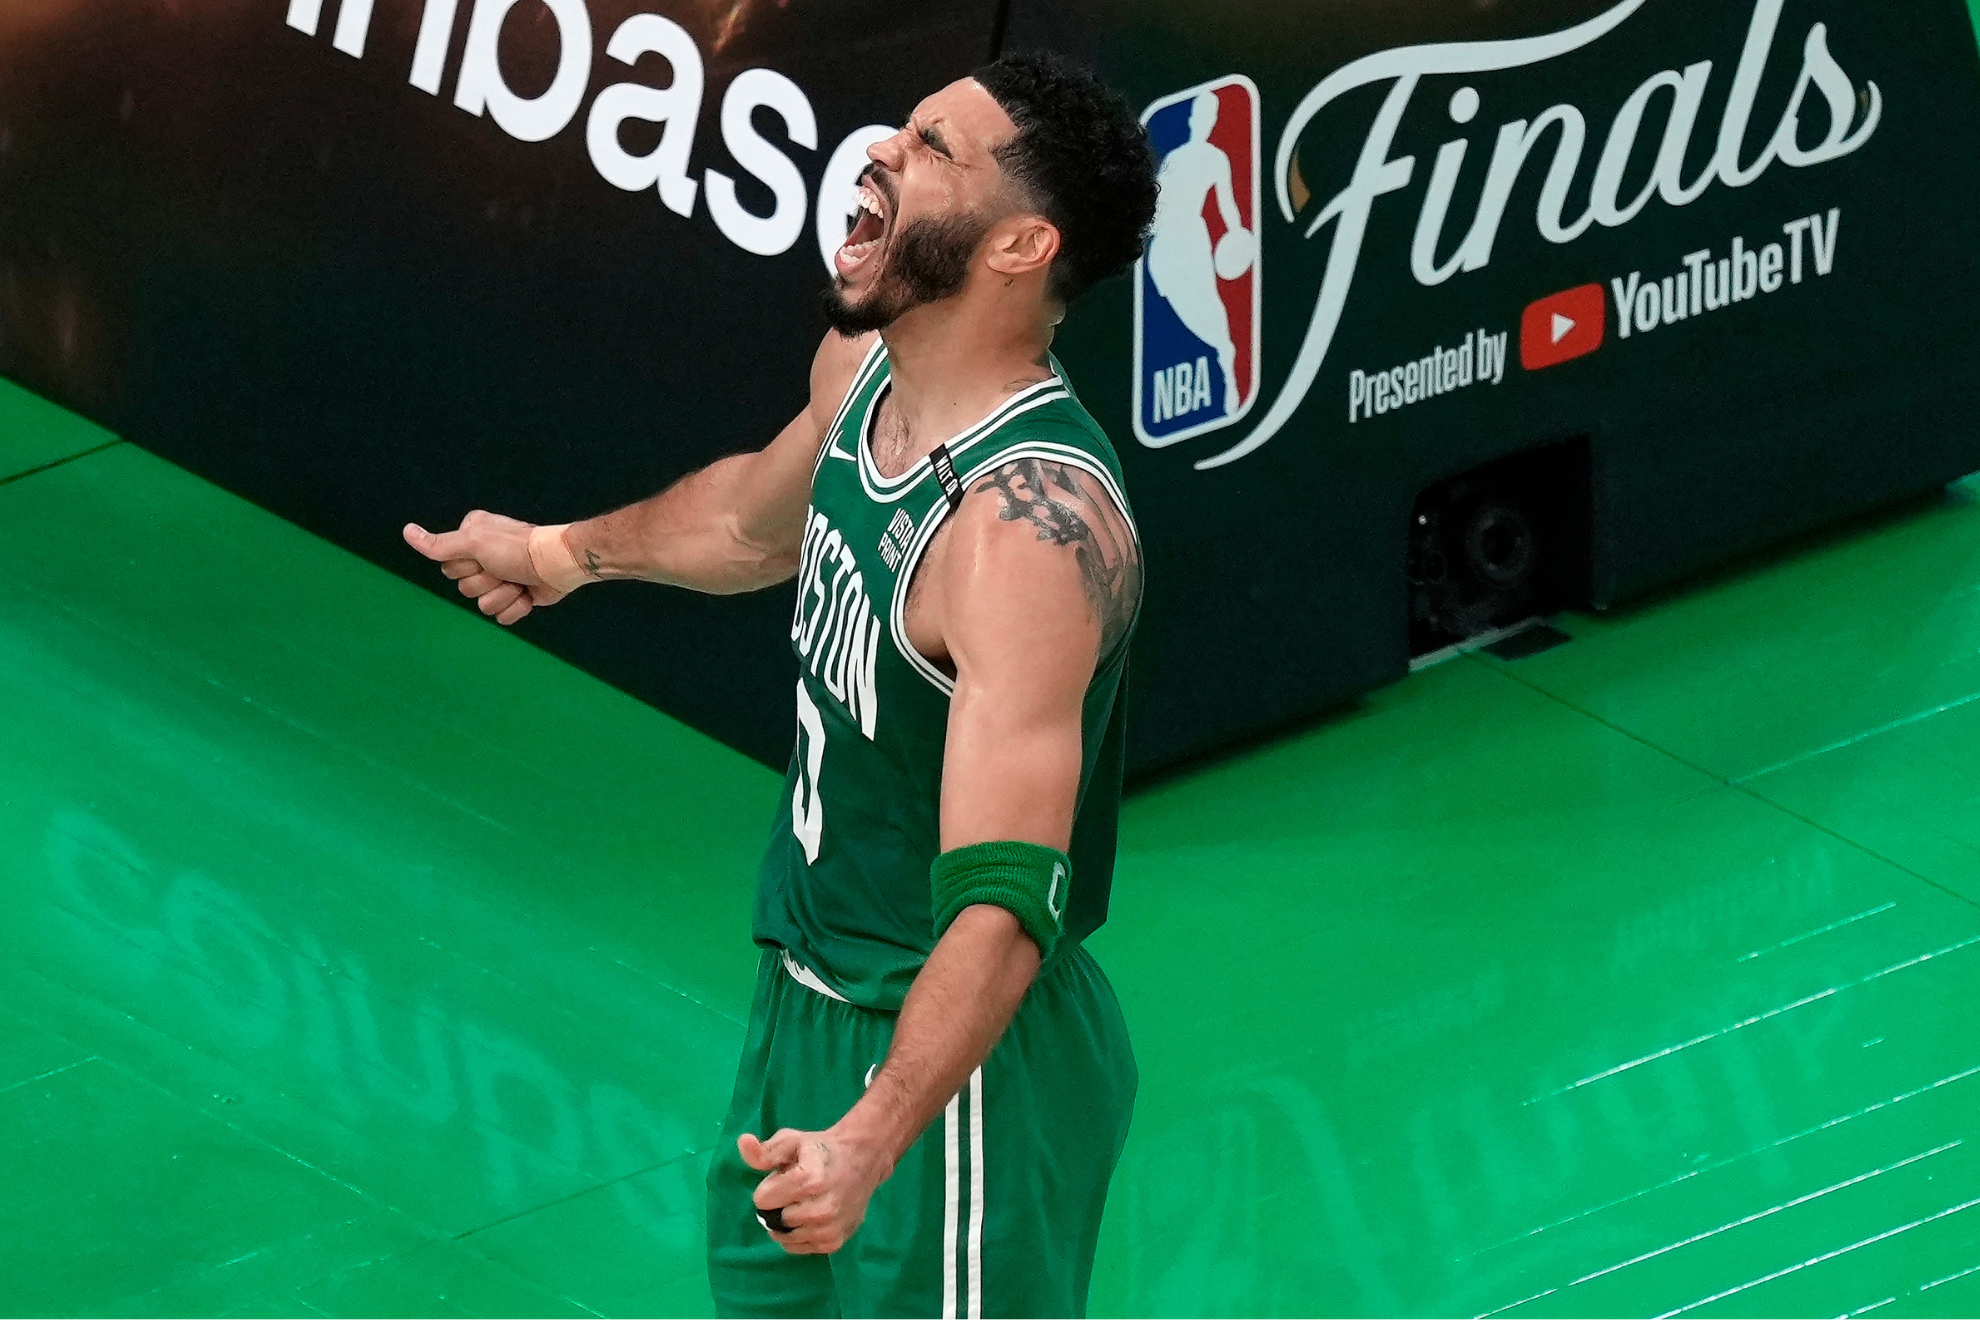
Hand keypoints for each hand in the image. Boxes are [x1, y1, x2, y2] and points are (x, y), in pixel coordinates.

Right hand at [403, 511, 567, 626]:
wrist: (557, 565)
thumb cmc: (517, 548)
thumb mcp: (474, 541)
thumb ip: (440, 544)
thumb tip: (407, 532)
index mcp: (470, 539)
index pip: (448, 568)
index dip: (466, 568)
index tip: (484, 557)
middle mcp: (483, 558)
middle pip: (464, 588)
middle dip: (487, 583)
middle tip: (505, 569)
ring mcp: (500, 579)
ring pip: (483, 605)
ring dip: (503, 595)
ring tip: (519, 581)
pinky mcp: (515, 597)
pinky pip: (502, 616)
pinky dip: (516, 608)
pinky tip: (528, 594)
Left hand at [740, 1125, 893, 1254]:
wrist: (862, 1160)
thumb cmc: (821, 1150)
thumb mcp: (792, 1142)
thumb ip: (765, 1151)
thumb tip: (743, 1142)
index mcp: (809, 1180)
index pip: (762, 1199)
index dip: (769, 1186)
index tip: (785, 1177)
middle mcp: (821, 1209)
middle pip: (774, 1219)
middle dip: (778, 1205)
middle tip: (796, 1190)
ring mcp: (829, 1229)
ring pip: (784, 1236)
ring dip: (787, 1222)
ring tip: (805, 1203)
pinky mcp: (834, 1243)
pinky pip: (797, 1247)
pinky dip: (797, 1235)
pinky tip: (810, 1217)